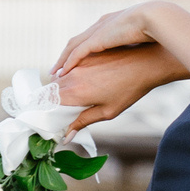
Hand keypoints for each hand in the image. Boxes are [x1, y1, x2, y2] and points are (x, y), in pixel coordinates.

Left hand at [51, 3, 164, 79]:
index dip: (80, 51)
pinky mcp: (97, 38)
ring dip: (62, 61)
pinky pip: (77, 52)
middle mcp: (101, 25)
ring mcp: (98, 31)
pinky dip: (69, 62)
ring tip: (55, 74)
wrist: (155, 19)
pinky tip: (63, 73)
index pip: (90, 37)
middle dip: (66, 56)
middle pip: (77, 42)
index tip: (75, 63)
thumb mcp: (142, 36)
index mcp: (111, 23)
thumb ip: (134, 41)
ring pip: (73, 47)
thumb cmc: (156, 29)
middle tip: (58, 70)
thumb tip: (137, 52)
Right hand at [56, 46, 175, 132]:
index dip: (45, 110)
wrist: (145, 62)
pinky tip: (79, 82)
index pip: (47, 101)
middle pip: (50, 89)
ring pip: (59, 77)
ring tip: (69, 97)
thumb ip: (84, 122)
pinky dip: (68, 75)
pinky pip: (69, 67)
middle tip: (57, 110)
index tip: (48, 118)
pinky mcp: (84, 54)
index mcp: (75, 92)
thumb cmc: (129, 90)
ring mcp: (78, 63)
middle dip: (50, 100)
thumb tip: (67, 136)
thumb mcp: (107, 111)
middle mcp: (72, 75)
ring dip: (59, 87)